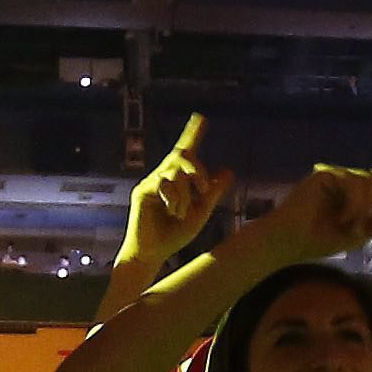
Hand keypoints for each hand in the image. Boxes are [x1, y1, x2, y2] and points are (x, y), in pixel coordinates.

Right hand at [123, 114, 231, 264]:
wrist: (154, 254)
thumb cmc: (174, 234)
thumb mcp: (200, 212)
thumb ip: (212, 192)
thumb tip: (228, 171)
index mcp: (177, 180)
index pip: (185, 151)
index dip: (192, 134)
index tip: (200, 118)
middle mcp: (163, 176)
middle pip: (182, 155)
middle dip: (197, 169)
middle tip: (204, 187)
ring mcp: (151, 183)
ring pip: (177, 173)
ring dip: (185, 195)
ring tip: (180, 213)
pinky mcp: (143, 192)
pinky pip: (165, 185)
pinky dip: (175, 199)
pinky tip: (172, 213)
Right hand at [242, 159, 371, 268]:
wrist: (291, 240)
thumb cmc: (319, 240)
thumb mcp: (359, 234)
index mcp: (360, 196)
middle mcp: (350, 181)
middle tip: (371, 225)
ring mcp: (338, 175)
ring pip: (371, 184)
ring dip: (365, 209)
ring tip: (348, 225)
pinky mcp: (327, 173)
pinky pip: (355, 184)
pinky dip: (355, 205)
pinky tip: (341, 217)